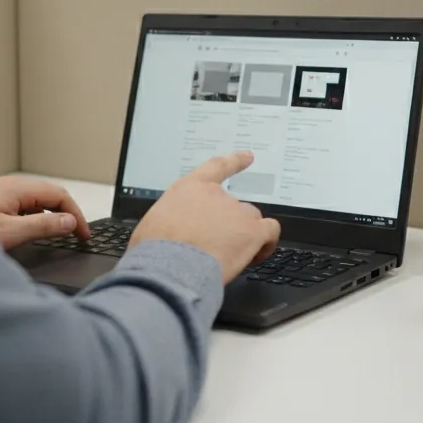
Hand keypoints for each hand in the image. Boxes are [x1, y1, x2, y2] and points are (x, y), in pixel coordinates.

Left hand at [0, 176, 89, 250]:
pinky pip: (25, 205)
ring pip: (38, 200)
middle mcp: (10, 185)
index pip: (59, 195)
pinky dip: (38, 216)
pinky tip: (38, 230)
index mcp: (16, 187)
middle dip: (67, 213)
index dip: (75, 214)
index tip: (83, 234)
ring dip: (53, 215)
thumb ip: (43, 226)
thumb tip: (69, 222)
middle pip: (50, 195)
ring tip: (62, 234)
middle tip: (78, 235)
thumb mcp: (11, 233)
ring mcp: (2, 192)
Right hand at [129, 152, 280, 283]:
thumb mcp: (152, 225)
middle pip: (234, 205)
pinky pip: (270, 231)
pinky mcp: (252, 231)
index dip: (235, 161)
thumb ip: (169, 222)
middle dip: (230, 223)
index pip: (217, 167)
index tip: (248, 156)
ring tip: (234, 255)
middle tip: (220, 244)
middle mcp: (215, 195)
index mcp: (189, 189)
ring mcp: (236, 212)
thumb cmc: (155, 250)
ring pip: (251, 219)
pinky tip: (258, 253)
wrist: (170, 266)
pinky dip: (266, 243)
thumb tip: (170, 235)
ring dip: (246, 234)